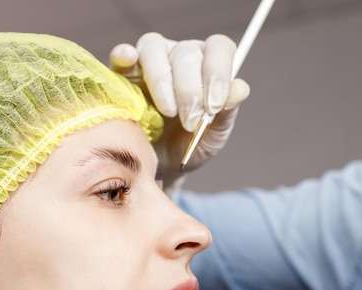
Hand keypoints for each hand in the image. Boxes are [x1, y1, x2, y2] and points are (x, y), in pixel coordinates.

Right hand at [109, 32, 249, 189]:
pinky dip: (124, 54)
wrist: (158, 168)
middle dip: (190, 90)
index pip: (219, 48)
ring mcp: (150, 61)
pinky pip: (121, 54)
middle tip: (189, 122)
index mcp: (208, 65)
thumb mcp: (213, 136)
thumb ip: (227, 112)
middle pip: (187, 52)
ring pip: (155, 49)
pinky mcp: (123, 73)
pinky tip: (128, 60)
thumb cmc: (188, 146)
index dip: (218, 73)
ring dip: (162, 81)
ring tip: (166, 112)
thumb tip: (239, 89)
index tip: (214, 106)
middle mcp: (180, 56)